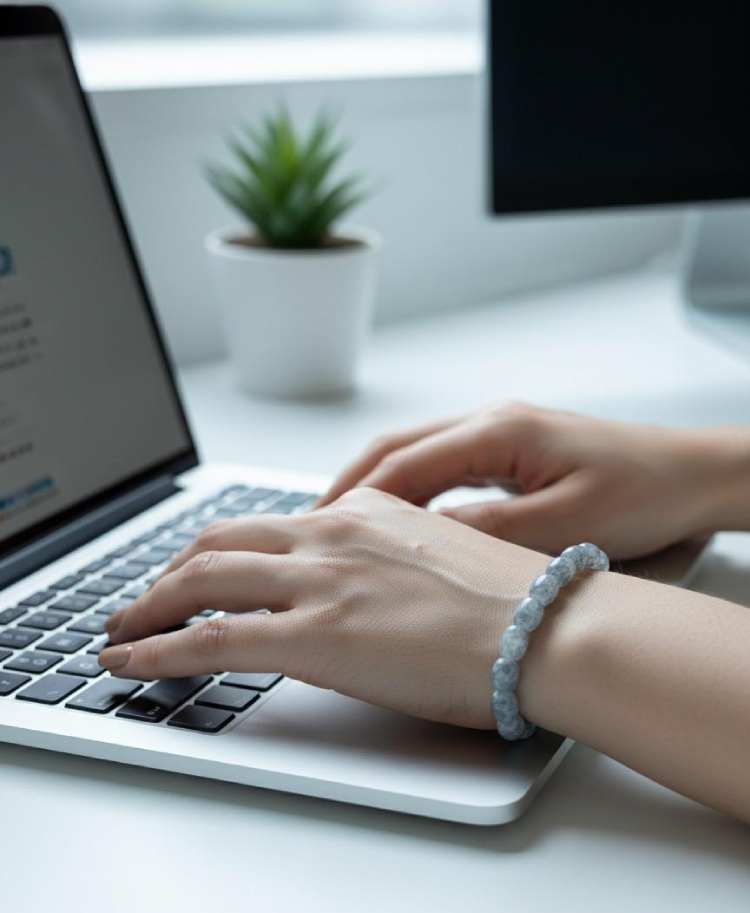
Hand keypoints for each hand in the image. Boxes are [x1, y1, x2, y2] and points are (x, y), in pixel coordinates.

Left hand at [100, 488, 548, 728]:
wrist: (549, 626)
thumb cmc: (516, 601)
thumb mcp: (438, 559)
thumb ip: (386, 562)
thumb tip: (355, 590)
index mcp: (366, 512)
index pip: (271, 523)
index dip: (224, 549)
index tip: (203, 569)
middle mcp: (333, 533)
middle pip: (220, 539)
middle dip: (171, 569)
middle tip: (149, 596)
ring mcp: (320, 580)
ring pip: (201, 577)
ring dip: (150, 604)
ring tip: (124, 629)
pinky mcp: (314, 634)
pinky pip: (210, 638)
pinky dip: (159, 649)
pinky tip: (133, 662)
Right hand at [317, 403, 727, 559]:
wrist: (690, 476)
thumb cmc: (642, 493)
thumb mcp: (563, 525)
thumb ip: (486, 533)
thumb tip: (419, 545)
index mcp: (497, 431)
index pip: (403, 464)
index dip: (356, 499)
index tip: (321, 531)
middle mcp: (489, 423)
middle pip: (395, 450)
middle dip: (348, 486)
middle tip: (310, 526)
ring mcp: (498, 434)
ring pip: (415, 457)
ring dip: (375, 489)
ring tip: (341, 528)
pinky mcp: (509, 452)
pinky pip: (442, 469)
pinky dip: (409, 493)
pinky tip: (399, 523)